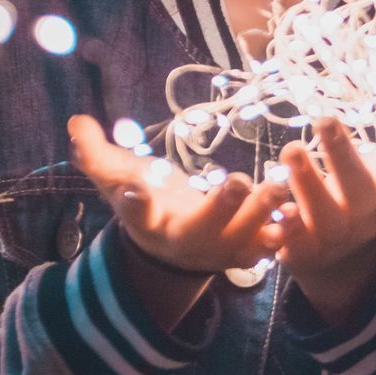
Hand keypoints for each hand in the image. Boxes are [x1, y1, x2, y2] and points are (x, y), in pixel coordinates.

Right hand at [67, 114, 284, 273]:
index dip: (135, 207)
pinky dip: (286, 231)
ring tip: (279, 185)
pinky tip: (300, 206)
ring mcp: (219, 252)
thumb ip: (95, 153)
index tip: (136, 192)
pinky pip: (270, 247)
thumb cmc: (149, 204)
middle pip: (202, 230)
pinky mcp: (248, 253)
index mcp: (150, 222)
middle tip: (238, 181)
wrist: (175, 253)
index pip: (137, 216)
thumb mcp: (118, 180)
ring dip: (263, 216)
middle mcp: (185, 242)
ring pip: (243, 240)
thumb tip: (75, 121)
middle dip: (220, 208)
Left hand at [273, 108, 375, 323]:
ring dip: (305, 183)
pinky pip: (286, 239)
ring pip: (318, 212)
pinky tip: (269, 206)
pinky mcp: (298, 251)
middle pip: (356, 187)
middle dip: (342, 155)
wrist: (336, 262)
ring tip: (290, 150)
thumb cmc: (362, 199)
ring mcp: (330, 236)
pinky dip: (277, 226)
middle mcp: (361, 215)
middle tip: (325, 119)